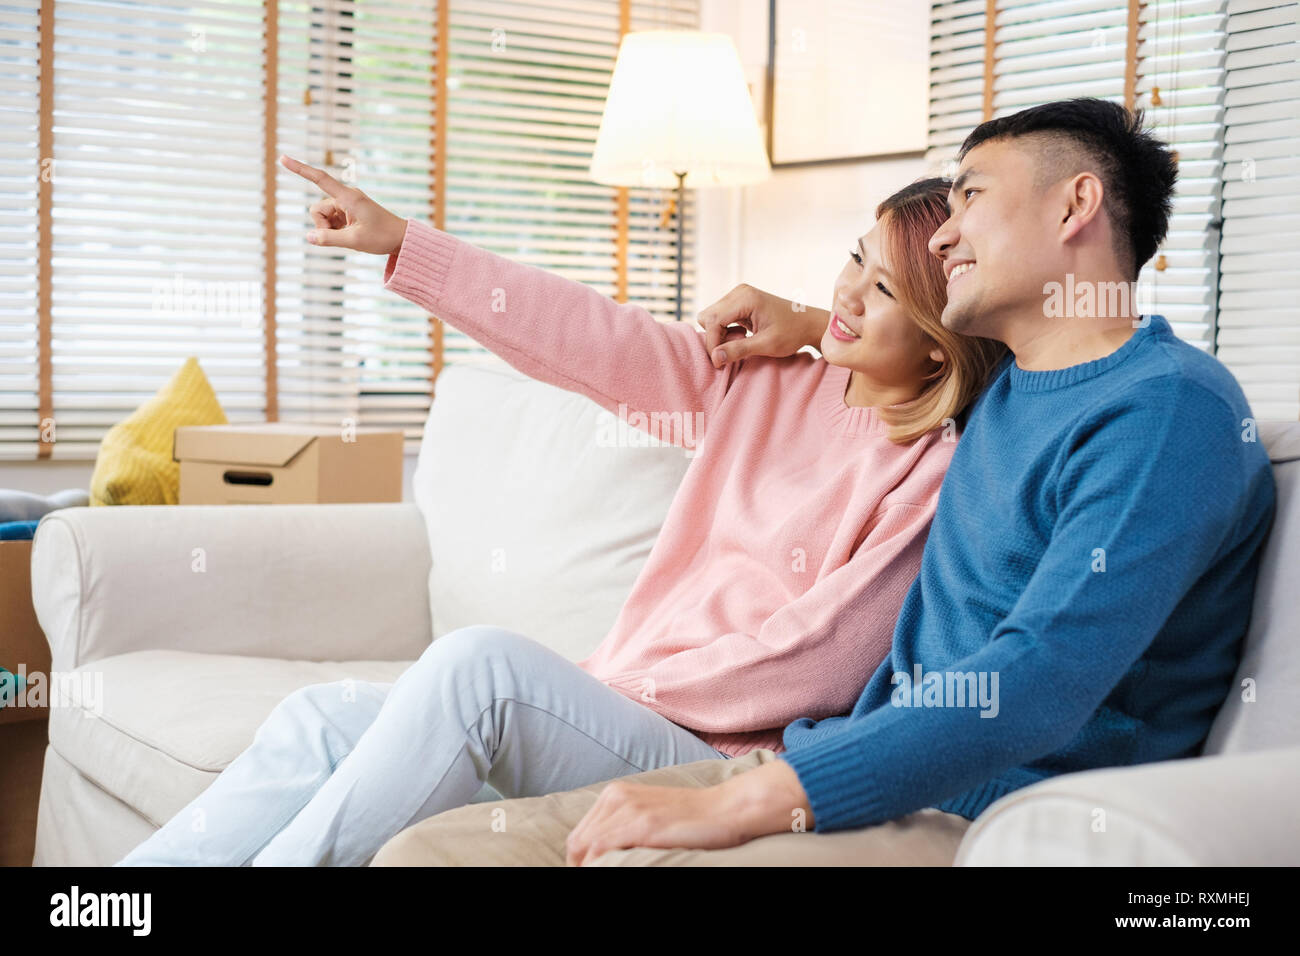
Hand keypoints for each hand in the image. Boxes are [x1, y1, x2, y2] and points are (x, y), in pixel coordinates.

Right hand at [278, 154, 408, 256]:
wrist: (401, 238)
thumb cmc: (382, 237)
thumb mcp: (354, 241)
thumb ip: (329, 239)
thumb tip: (309, 237)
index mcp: (349, 197)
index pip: (320, 179)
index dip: (300, 169)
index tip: (283, 158)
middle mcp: (346, 197)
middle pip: (317, 210)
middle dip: (323, 226)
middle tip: (344, 236)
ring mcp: (346, 205)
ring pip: (323, 217)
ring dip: (330, 229)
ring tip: (351, 236)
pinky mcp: (348, 212)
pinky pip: (331, 221)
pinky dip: (336, 230)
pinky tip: (352, 234)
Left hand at [564, 759, 813, 865]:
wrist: (729, 808)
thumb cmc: (694, 819)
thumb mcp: (651, 816)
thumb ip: (625, 828)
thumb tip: (602, 856)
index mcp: (616, 794)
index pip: (580, 836)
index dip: (579, 861)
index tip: (591, 873)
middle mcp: (617, 797)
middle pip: (577, 842)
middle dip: (580, 866)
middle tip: (596, 878)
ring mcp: (629, 809)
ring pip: (585, 847)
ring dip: (589, 867)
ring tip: (603, 877)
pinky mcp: (642, 824)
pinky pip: (602, 850)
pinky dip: (598, 866)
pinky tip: (612, 872)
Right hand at [697, 284, 830, 368]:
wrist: (808, 323)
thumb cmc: (792, 333)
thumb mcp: (766, 345)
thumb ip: (739, 350)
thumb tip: (715, 358)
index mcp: (745, 298)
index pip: (713, 320)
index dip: (713, 343)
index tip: (719, 363)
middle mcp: (739, 292)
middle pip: (707, 317)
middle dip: (715, 338)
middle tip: (733, 350)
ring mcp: (738, 295)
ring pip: (711, 317)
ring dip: (720, 335)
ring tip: (741, 342)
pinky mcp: (739, 301)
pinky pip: (720, 317)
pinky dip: (725, 330)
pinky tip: (742, 336)